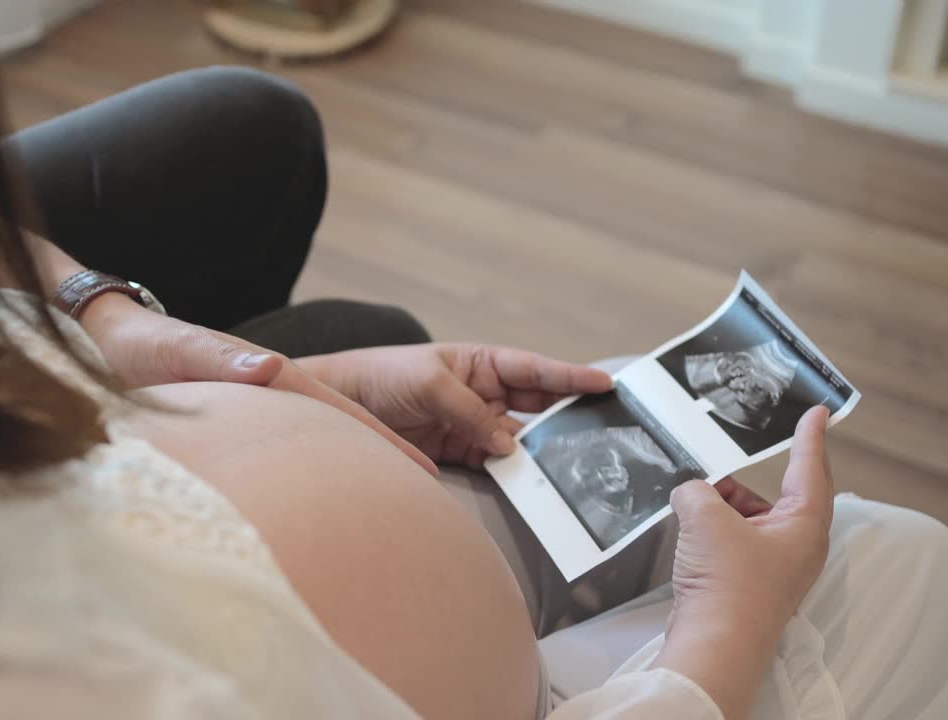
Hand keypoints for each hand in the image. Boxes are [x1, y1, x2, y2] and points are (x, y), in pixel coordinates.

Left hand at [77, 294, 438, 475]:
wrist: (98, 338)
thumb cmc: (136, 346)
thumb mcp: (178, 350)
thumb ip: (223, 360)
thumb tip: (274, 369)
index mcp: (265, 374)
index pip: (335, 410)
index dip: (378, 441)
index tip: (418, 468)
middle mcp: (267, 387)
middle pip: (336, 423)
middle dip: (379, 454)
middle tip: (421, 489)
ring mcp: (253, 402)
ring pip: (314, 435)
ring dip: (352, 459)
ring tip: (385, 492)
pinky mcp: (232, 420)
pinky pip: (285, 446)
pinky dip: (313, 463)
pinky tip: (318, 486)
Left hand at [300, 343, 613, 466]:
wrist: (341, 406)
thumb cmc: (383, 377)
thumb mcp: (429, 383)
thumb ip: (469, 412)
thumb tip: (507, 445)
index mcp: (481, 362)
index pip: (534, 370)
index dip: (569, 377)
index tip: (606, 384)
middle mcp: (483, 393)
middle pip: (536, 407)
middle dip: (567, 417)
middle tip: (603, 430)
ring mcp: (473, 425)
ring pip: (519, 441)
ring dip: (540, 453)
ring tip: (570, 464)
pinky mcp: (459, 453)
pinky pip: (495, 464)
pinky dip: (512, 474)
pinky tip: (529, 482)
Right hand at [655, 406, 833, 719]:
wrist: (715, 644)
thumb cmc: (726, 582)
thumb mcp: (706, 518)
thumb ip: (697, 490)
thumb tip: (690, 492)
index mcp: (805, 525)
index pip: (811, 469)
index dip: (811, 437)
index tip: (818, 412)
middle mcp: (797, 546)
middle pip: (775, 495)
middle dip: (742, 480)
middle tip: (720, 461)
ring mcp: (774, 567)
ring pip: (749, 519)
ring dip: (720, 507)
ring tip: (691, 501)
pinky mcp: (749, 584)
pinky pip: (734, 542)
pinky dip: (713, 530)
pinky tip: (687, 529)